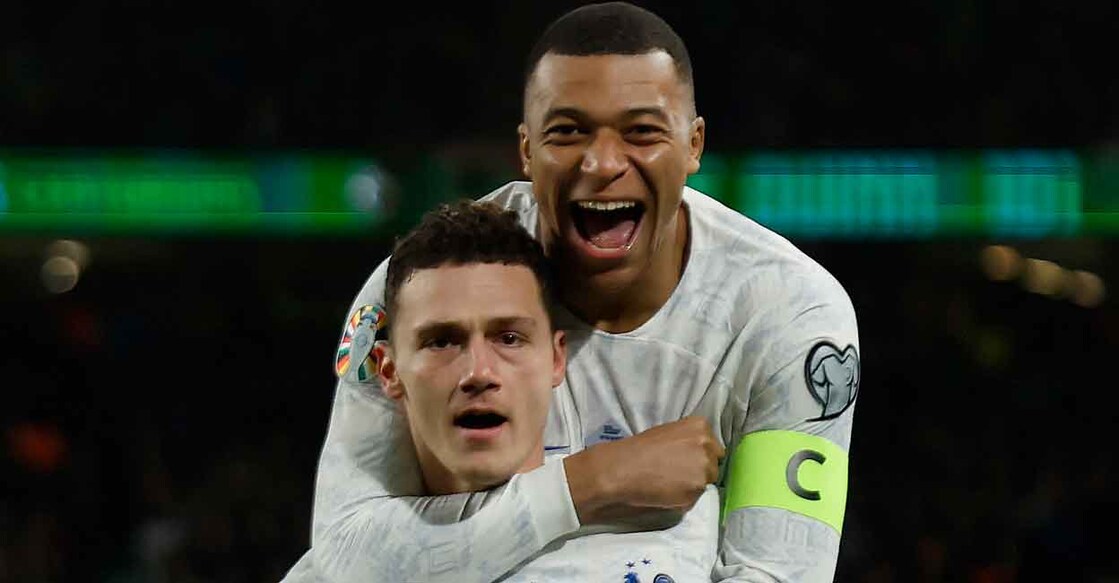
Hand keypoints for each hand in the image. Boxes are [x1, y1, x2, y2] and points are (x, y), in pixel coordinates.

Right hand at [564, 416, 724, 524]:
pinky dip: (685, 497)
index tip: (685, 460)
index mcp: (701, 426)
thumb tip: (699, 454)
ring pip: (707, 481)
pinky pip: (696, 497)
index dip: (700, 455)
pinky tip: (668, 492)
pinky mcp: (697, 489)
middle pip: (714, 464)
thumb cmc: (641, 448)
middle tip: (677, 473)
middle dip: (700, 469)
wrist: (623, 468)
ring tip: (671, 483)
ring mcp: (704, 468)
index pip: (715, 447)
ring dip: (694, 484)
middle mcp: (707, 445)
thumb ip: (689, 440)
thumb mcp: (669, 432)